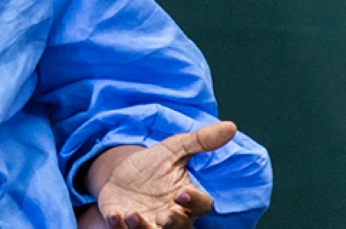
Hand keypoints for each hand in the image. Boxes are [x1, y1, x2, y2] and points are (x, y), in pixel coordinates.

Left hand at [91, 121, 236, 227]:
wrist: (119, 172)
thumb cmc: (152, 165)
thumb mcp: (172, 150)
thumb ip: (200, 141)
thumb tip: (231, 126)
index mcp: (186, 198)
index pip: (200, 205)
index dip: (195, 201)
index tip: (183, 193)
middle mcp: (171, 215)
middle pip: (180, 226)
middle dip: (173, 222)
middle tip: (164, 216)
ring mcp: (148, 222)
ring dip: (144, 228)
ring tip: (134, 216)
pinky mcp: (124, 224)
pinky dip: (119, 226)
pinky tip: (114, 216)